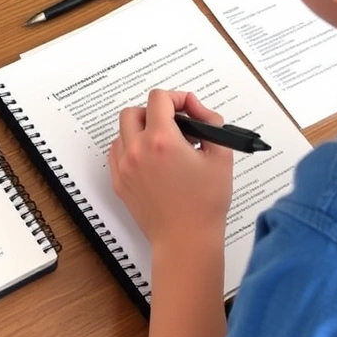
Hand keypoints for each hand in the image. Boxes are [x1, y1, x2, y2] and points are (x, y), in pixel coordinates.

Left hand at [109, 90, 233, 254]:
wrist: (186, 239)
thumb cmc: (204, 204)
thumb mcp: (220, 156)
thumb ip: (210, 123)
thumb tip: (197, 108)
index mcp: (162, 140)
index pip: (158, 99)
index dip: (176, 97)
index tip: (187, 108)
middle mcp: (137, 150)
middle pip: (134, 111)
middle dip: (154, 111)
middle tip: (174, 124)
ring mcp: (124, 167)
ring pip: (122, 131)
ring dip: (140, 129)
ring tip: (163, 144)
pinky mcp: (119, 182)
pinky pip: (116, 152)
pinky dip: (130, 147)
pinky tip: (150, 158)